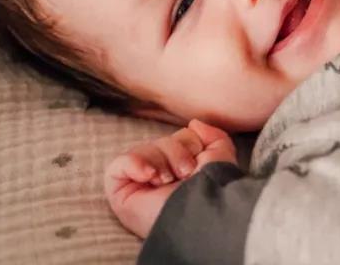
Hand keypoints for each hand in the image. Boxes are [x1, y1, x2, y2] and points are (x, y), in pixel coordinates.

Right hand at [104, 118, 238, 238]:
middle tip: (184, 174)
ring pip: (143, 149)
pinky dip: (134, 163)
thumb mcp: (221, 157)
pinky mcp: (120, 193)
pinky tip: (148, 175)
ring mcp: (139, 185)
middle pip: (161, 142)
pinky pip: (118, 164)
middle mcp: (161, 177)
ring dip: (160, 161)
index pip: (179, 138)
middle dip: (176, 153)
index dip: (190, 143)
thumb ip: (213, 136)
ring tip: (166, 180)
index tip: (197, 163)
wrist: (196, 216)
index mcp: (183, 171)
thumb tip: (194, 123)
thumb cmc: (210, 191)